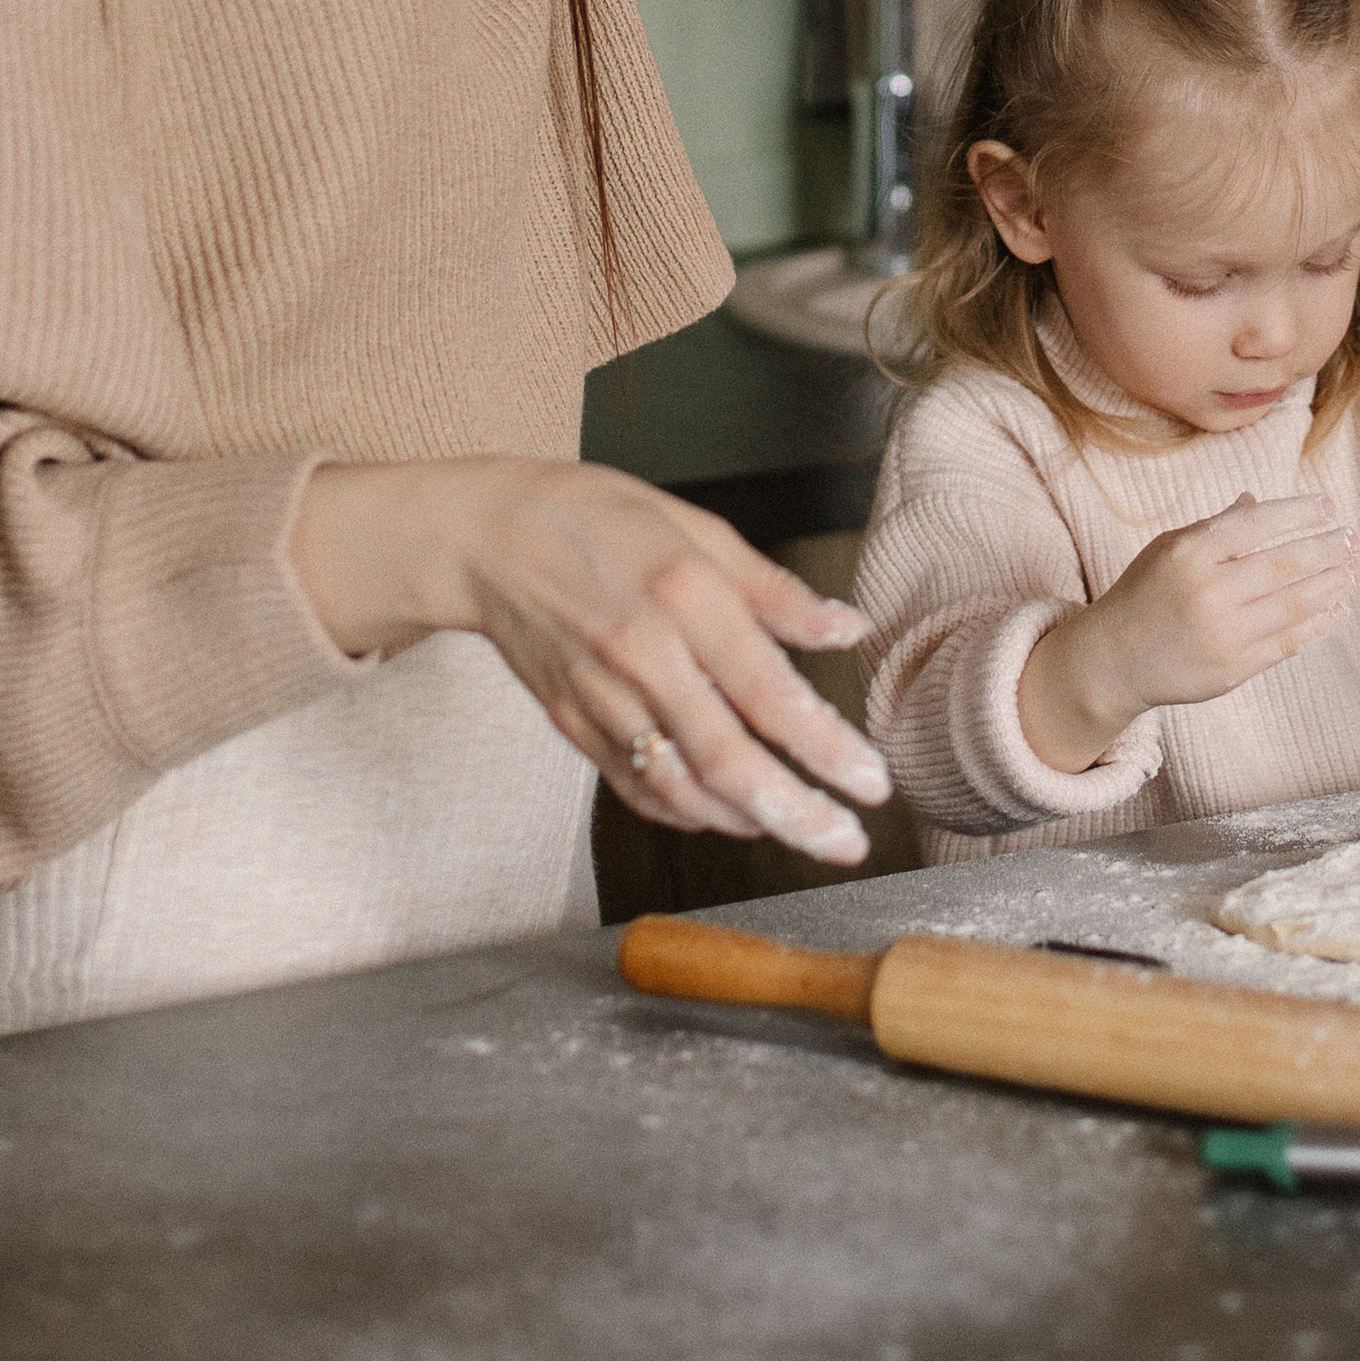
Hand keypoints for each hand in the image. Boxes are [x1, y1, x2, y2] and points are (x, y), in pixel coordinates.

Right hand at [291, 457, 893, 860]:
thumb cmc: (597, 517)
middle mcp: (642, 657)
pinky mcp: (572, 725)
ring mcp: (601, 699)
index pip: (767, 692)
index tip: (872, 781)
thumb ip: (773, 590)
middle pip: (727, 759)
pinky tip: (725, 815)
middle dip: (796, 813)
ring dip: (746, 822)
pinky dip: (685, 813)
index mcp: (683, 597)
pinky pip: (636, 787)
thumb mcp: (696, 528)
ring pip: (681, 787)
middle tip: (847, 843)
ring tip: (800, 832)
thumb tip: (846, 627)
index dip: (825, 746)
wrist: (486, 538)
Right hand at [1017, 491, 1356, 771]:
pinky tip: (1337, 610)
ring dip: (1331, 586)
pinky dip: (1317, 625)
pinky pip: (1286, 643)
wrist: (1113, 661)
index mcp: (1191, 553)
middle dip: (1326, 549)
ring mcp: (1222, 634)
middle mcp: (1209, 592)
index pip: (1258, 524)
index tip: (1329, 506)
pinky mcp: (1232, 670)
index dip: (1299, 513)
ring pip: (1293, 605)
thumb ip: (1216, 527)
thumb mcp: (1170, 548)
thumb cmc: (1144, 593)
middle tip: (1353, 539)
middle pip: (1284, 566)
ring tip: (1355, 572)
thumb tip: (1258, 501)